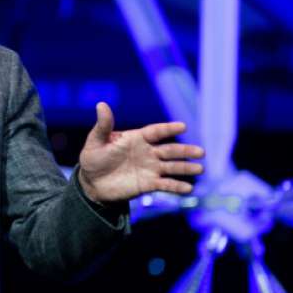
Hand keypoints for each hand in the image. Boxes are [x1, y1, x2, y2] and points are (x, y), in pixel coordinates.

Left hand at [78, 102, 203, 202]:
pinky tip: (188, 188)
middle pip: (170, 150)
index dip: (168, 129)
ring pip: (172, 167)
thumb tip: (101, 104)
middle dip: (185, 151)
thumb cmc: (93, 159)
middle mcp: (147, 152)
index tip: (183, 126)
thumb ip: (103, 126)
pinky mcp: (148, 184)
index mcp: (137, 139)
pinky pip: (165, 185)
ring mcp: (150, 169)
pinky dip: (177, 187)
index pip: (156, 132)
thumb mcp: (95, 142)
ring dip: (186, 168)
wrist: (92, 183)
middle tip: (201, 152)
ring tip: (200, 169)